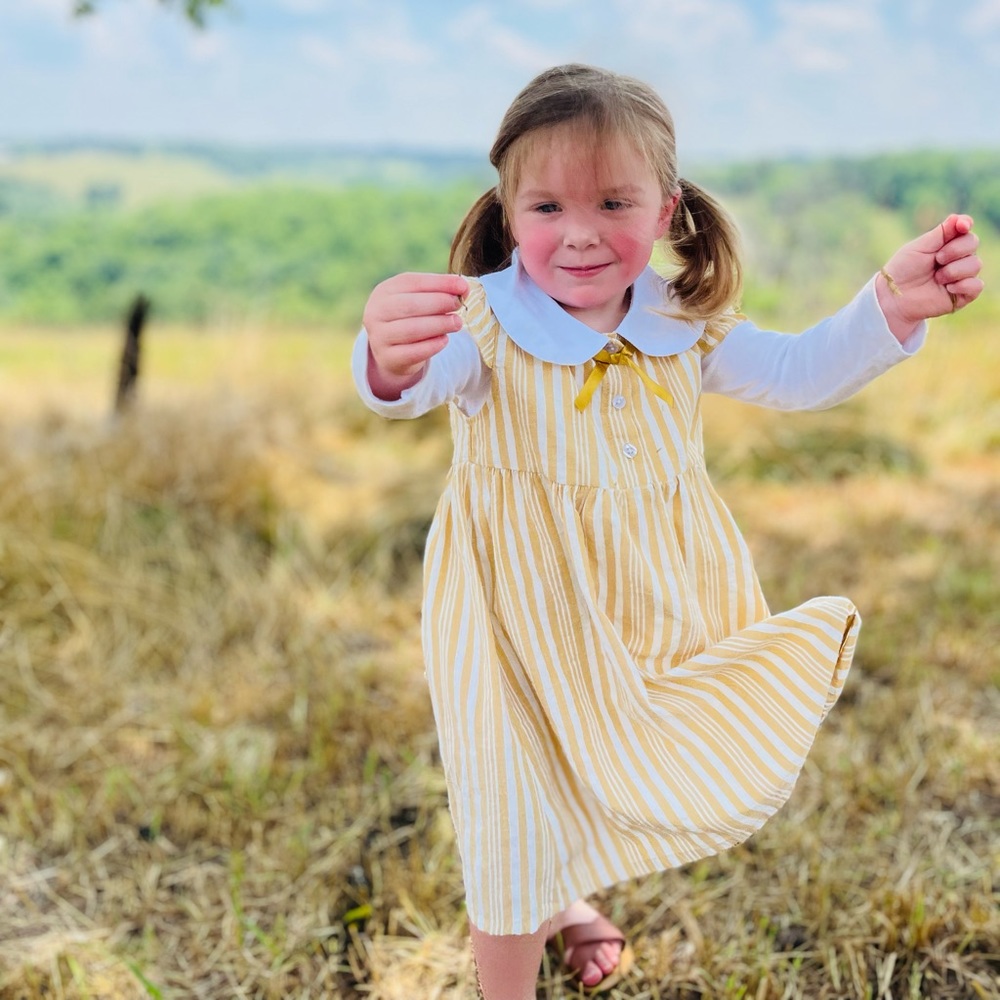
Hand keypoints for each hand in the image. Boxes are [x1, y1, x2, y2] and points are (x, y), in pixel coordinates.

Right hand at [362, 272, 468, 398]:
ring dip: (439, 324)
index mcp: (384, 291)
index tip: (462, 287)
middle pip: (410, 305)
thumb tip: (462, 288)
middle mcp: (376, 312)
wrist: (392, 351)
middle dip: (439, 303)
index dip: (440, 283)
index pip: (412, 282)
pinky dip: (432, 345)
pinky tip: (445, 340)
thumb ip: (439, 292)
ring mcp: (379, 336)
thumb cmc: (410, 318)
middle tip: (459, 305)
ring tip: (457, 323)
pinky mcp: (388, 358)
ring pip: (412, 329)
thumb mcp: (420, 300)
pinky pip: (413, 352)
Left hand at [877, 214, 983, 340]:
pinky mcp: (962, 295)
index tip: (962, 226)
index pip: (964, 229)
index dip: (965, 224)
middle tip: (937, 259)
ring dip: (953, 270)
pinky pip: (977, 286)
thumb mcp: (919, 247)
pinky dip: (963, 285)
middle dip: (955, 250)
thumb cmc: (903, 270)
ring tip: (936, 278)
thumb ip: (941, 233)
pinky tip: (948, 288)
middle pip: (973, 243)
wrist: (894, 297)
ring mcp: (961, 276)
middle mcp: (957, 257)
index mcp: (946, 243)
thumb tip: (959, 218)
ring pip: (975, 265)